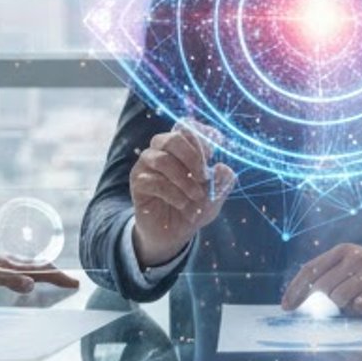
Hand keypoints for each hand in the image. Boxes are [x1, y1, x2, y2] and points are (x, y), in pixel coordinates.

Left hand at [0, 245, 79, 292]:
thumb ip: (7, 281)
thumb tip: (31, 285)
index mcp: (13, 267)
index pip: (42, 272)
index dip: (59, 278)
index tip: (74, 283)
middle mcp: (13, 263)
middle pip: (42, 268)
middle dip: (58, 275)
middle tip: (73, 283)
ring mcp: (7, 263)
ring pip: (34, 267)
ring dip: (48, 273)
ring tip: (59, 279)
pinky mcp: (0, 265)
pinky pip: (24, 269)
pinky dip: (36, 272)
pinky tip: (32, 277)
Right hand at [130, 121, 235, 266]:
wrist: (174, 234)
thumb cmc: (194, 206)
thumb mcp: (215, 196)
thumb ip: (222, 181)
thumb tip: (223, 168)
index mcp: (181, 146)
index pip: (186, 126)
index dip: (202, 135)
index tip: (214, 153)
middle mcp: (161, 150)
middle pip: (173, 138)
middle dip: (193, 157)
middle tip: (204, 177)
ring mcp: (147, 165)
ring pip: (163, 160)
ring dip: (184, 180)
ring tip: (196, 196)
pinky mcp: (138, 182)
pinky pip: (156, 182)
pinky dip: (175, 195)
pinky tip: (184, 205)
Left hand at [281, 244, 361, 313]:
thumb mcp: (355, 262)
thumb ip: (333, 274)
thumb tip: (306, 297)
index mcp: (344, 251)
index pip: (310, 270)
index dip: (296, 290)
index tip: (286, 306)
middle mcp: (354, 258)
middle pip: (322, 288)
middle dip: (322, 304)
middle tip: (331, 310)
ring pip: (338, 300)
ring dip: (344, 307)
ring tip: (359, 300)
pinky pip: (358, 307)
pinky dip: (360, 310)